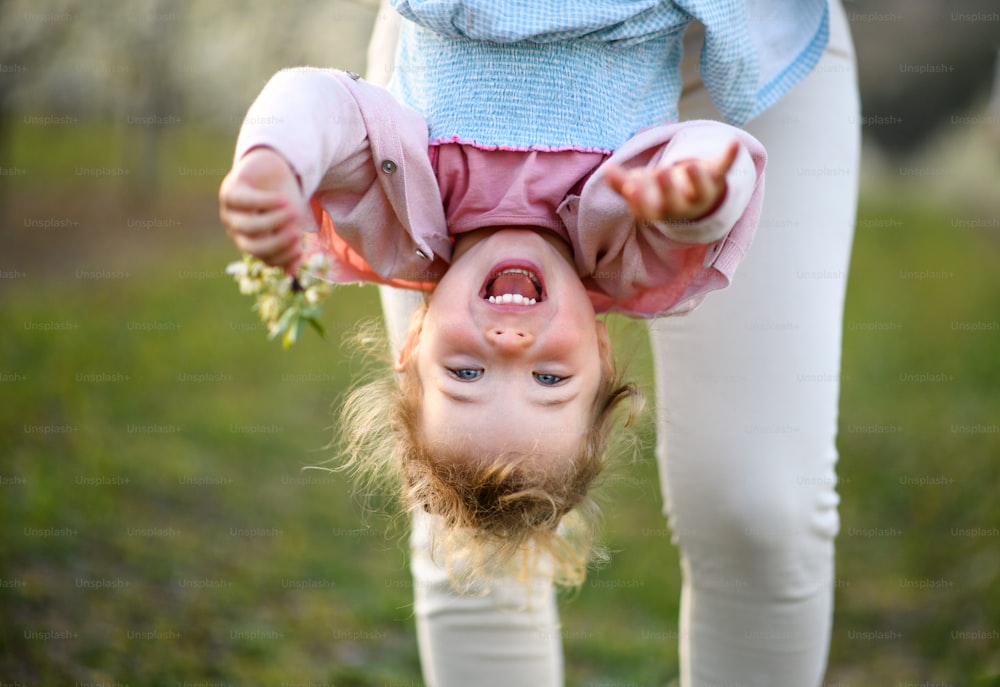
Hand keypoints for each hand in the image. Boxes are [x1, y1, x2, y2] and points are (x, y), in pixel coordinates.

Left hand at [218, 147, 308, 271]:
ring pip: (248, 226)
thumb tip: (291, 272)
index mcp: (254, 241)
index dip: (282, 257)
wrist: (273, 168)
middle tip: (296, 234)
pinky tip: (283, 200)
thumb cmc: (284, 200)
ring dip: (274, 221)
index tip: (300, 248)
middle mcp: (238, 230)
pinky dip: (266, 203)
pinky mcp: (230, 191)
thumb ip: (292, 246)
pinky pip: (245, 202)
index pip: (265, 258)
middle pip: (251, 247)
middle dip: (275, 243)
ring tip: (294, 211)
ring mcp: (230, 212)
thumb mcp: (292, 224)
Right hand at [604, 140, 738, 222]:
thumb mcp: (639, 190)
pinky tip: (734, 142)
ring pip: (700, 191)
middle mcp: (680, 207)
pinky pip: (724, 168)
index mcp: (659, 211)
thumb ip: (621, 183)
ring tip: (690, 166)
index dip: (639, 201)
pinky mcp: (716, 179)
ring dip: (697, 179)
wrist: (696, 202)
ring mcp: (700, 194)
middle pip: (674, 203)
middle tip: (661, 172)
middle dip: (668, 188)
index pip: (647, 210)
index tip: (630, 188)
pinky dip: (729, 156)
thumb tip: (606, 170)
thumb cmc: (659, 194)